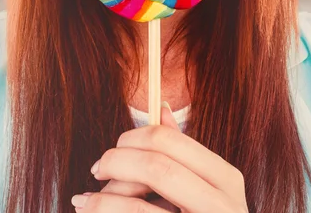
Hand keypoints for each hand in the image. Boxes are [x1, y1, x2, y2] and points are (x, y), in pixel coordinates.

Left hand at [71, 104, 248, 211]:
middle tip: (96, 169)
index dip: (132, 138)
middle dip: (116, 163)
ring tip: (84, 200)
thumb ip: (183, 152)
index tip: (114, 149)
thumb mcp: (205, 188)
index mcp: (226, 179)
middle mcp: (222, 206)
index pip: (170, 141)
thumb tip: (162, 107)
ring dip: (103, 201)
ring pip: (138, 208)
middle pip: (155, 166)